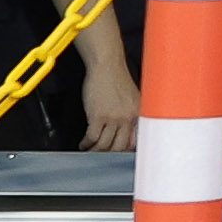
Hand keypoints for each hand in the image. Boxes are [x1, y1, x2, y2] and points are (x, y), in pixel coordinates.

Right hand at [75, 38, 139, 153]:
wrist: (107, 65)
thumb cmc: (116, 78)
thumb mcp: (131, 98)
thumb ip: (130, 114)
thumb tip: (126, 132)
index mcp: (138, 113)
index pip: (136, 140)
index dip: (126, 151)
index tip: (118, 155)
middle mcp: (128, 117)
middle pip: (120, 146)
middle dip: (109, 154)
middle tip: (101, 156)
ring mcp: (113, 118)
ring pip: (105, 145)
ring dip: (95, 151)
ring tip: (89, 151)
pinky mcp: (98, 116)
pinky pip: (92, 137)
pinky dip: (86, 143)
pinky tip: (83, 143)